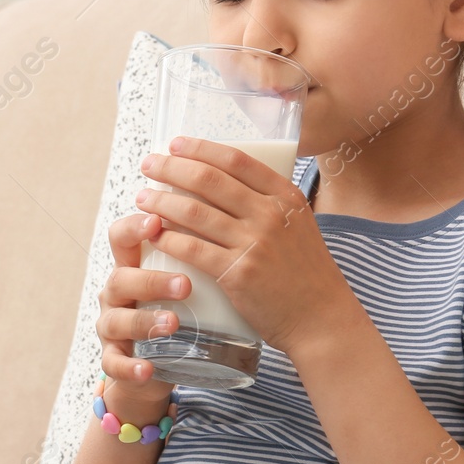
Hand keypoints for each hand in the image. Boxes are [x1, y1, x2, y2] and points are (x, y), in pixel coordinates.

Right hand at [95, 210, 183, 407]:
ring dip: (144, 322)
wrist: (161, 360)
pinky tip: (147, 369)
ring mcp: (112, 326)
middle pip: (121, 277)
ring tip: (174, 324)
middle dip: (151, 280)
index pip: (122, 237)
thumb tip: (240, 207)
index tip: (157, 220)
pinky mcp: (115, 358)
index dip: (134, 227)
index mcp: (133, 266)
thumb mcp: (185, 274)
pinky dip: (129, 367)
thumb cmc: (179, 308)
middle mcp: (117, 293)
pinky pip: (115, 362)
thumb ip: (200, 245)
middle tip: (185, 285)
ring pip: (116, 320)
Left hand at [135, 136, 360, 354]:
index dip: (200, 148)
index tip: (174, 144)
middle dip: (171, 168)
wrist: (321, 318)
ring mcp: (254, 244)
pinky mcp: (238, 273)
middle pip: (209, 180)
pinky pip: (193, 249)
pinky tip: (154, 233)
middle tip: (148, 165)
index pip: (235, 160)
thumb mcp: (297, 225)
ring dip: (161, 201)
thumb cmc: (305, 272)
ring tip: (142, 198)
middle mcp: (270, 214)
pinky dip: (168, 237)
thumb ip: (267, 204)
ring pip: (194, 212)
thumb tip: (223, 182)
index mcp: (285, 196)